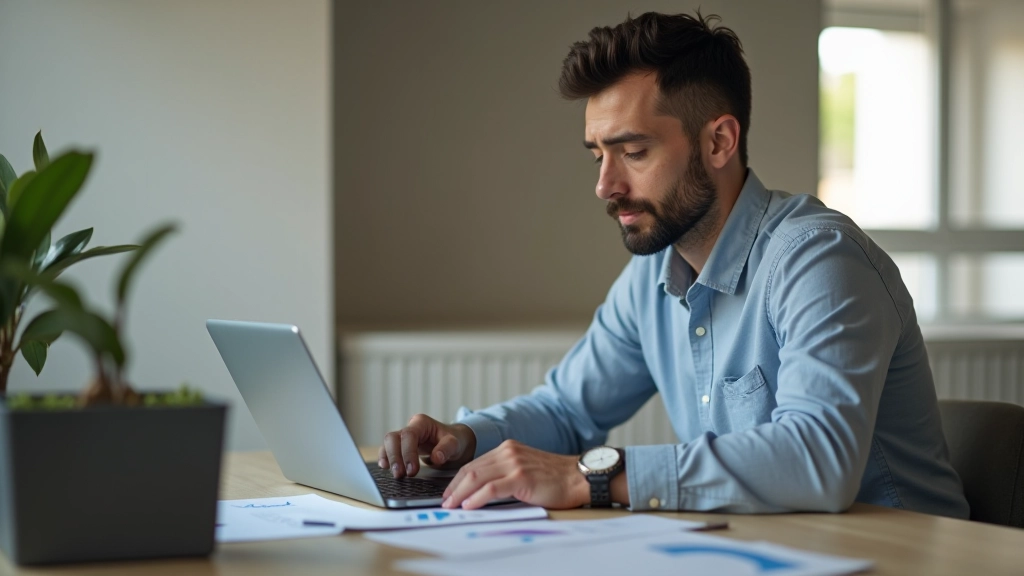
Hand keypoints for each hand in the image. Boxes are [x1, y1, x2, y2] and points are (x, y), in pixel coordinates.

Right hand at [379, 414, 475, 477]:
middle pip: (393, 438)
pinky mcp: (400, 446)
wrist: (451, 442)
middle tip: (400, 475)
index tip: (412, 471)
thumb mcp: (455, 443)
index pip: (409, 435)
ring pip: (388, 443)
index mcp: (422, 423)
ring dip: (389, 458)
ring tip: (395, 474)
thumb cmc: (453, 440)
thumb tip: (436, 458)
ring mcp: (403, 436)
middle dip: (395, 457)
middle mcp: (410, 427)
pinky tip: (385, 467)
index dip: (408, 453)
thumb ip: (447, 448)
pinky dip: (385, 458)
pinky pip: (387, 450)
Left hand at [441, 440, 589, 509]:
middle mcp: (508, 452)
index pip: (475, 464)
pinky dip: (476, 497)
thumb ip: (506, 473)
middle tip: (445, 501)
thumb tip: (482, 491)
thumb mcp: (526, 468)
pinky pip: (491, 487)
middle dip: (454, 487)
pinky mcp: (521, 476)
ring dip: (460, 493)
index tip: (450, 492)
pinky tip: (469, 505)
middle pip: (471, 469)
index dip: (458, 479)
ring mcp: (514, 463)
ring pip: (477, 476)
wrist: (579, 477)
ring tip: (451, 505)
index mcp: (508, 448)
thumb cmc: (556, 478)